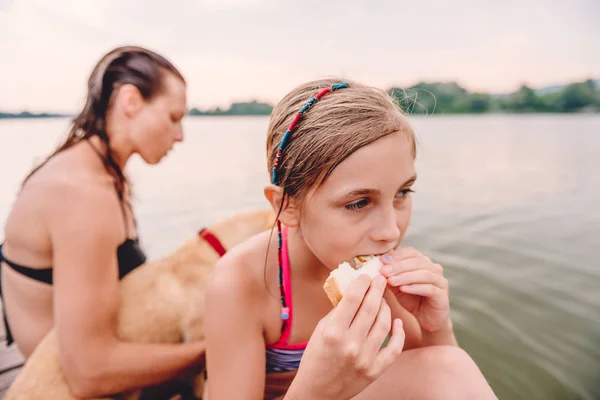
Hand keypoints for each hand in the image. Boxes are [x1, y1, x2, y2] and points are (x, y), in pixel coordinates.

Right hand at [287, 275, 404, 399]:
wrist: (318, 392)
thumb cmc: (316, 357)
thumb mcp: (321, 330)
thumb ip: (338, 311)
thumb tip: (355, 291)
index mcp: (333, 331)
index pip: (353, 298)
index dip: (362, 282)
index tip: (366, 275)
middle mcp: (350, 344)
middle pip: (371, 308)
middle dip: (377, 289)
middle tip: (381, 279)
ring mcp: (365, 358)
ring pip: (384, 324)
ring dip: (386, 307)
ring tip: (383, 300)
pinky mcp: (375, 370)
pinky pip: (394, 347)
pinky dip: (398, 332)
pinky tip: (397, 321)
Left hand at [380, 248, 449, 333]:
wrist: (426, 320)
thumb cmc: (410, 300)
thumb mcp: (396, 286)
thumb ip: (389, 276)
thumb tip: (374, 267)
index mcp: (423, 262)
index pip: (410, 252)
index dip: (395, 255)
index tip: (381, 261)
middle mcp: (434, 268)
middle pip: (416, 261)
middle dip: (398, 266)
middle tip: (383, 271)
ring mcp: (440, 281)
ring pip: (423, 274)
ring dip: (405, 276)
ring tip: (390, 281)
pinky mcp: (443, 295)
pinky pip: (429, 288)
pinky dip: (415, 287)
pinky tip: (403, 289)